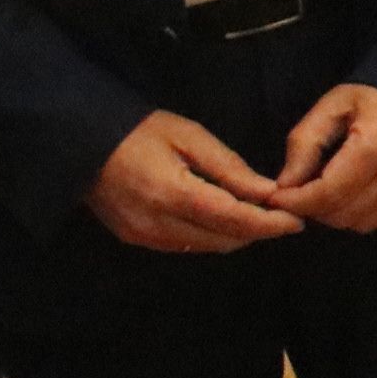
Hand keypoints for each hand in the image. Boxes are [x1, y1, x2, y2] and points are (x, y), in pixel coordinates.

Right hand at [87, 110, 300, 253]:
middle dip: (257, 231)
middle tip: (282, 215)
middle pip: (223, 240)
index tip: (296, 221)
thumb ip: (229, 168)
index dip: (268, 224)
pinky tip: (222, 217)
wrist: (81, 143)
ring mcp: (143, 237)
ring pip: (206, 247)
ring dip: (235, 235)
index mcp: (172, 193)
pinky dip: (210, 235)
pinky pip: (185, 245)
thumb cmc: (139, 130)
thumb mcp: (190, 137)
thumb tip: (268, 193)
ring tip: (258, 215)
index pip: (232, 220)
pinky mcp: (135, 239)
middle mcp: (157, 224)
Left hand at [267, 83, 376, 230]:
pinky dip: (363, 215)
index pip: (328, 193)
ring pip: (362, 223)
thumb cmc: (376, 98)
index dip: (297, 201)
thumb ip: (305, 143)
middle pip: (343, 213)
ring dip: (339, 214)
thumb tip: (285, 185)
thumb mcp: (333, 106)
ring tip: (331, 192)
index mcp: (375, 145)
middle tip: (304, 191)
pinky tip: (358, 194)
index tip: (278, 197)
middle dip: (315, 208)